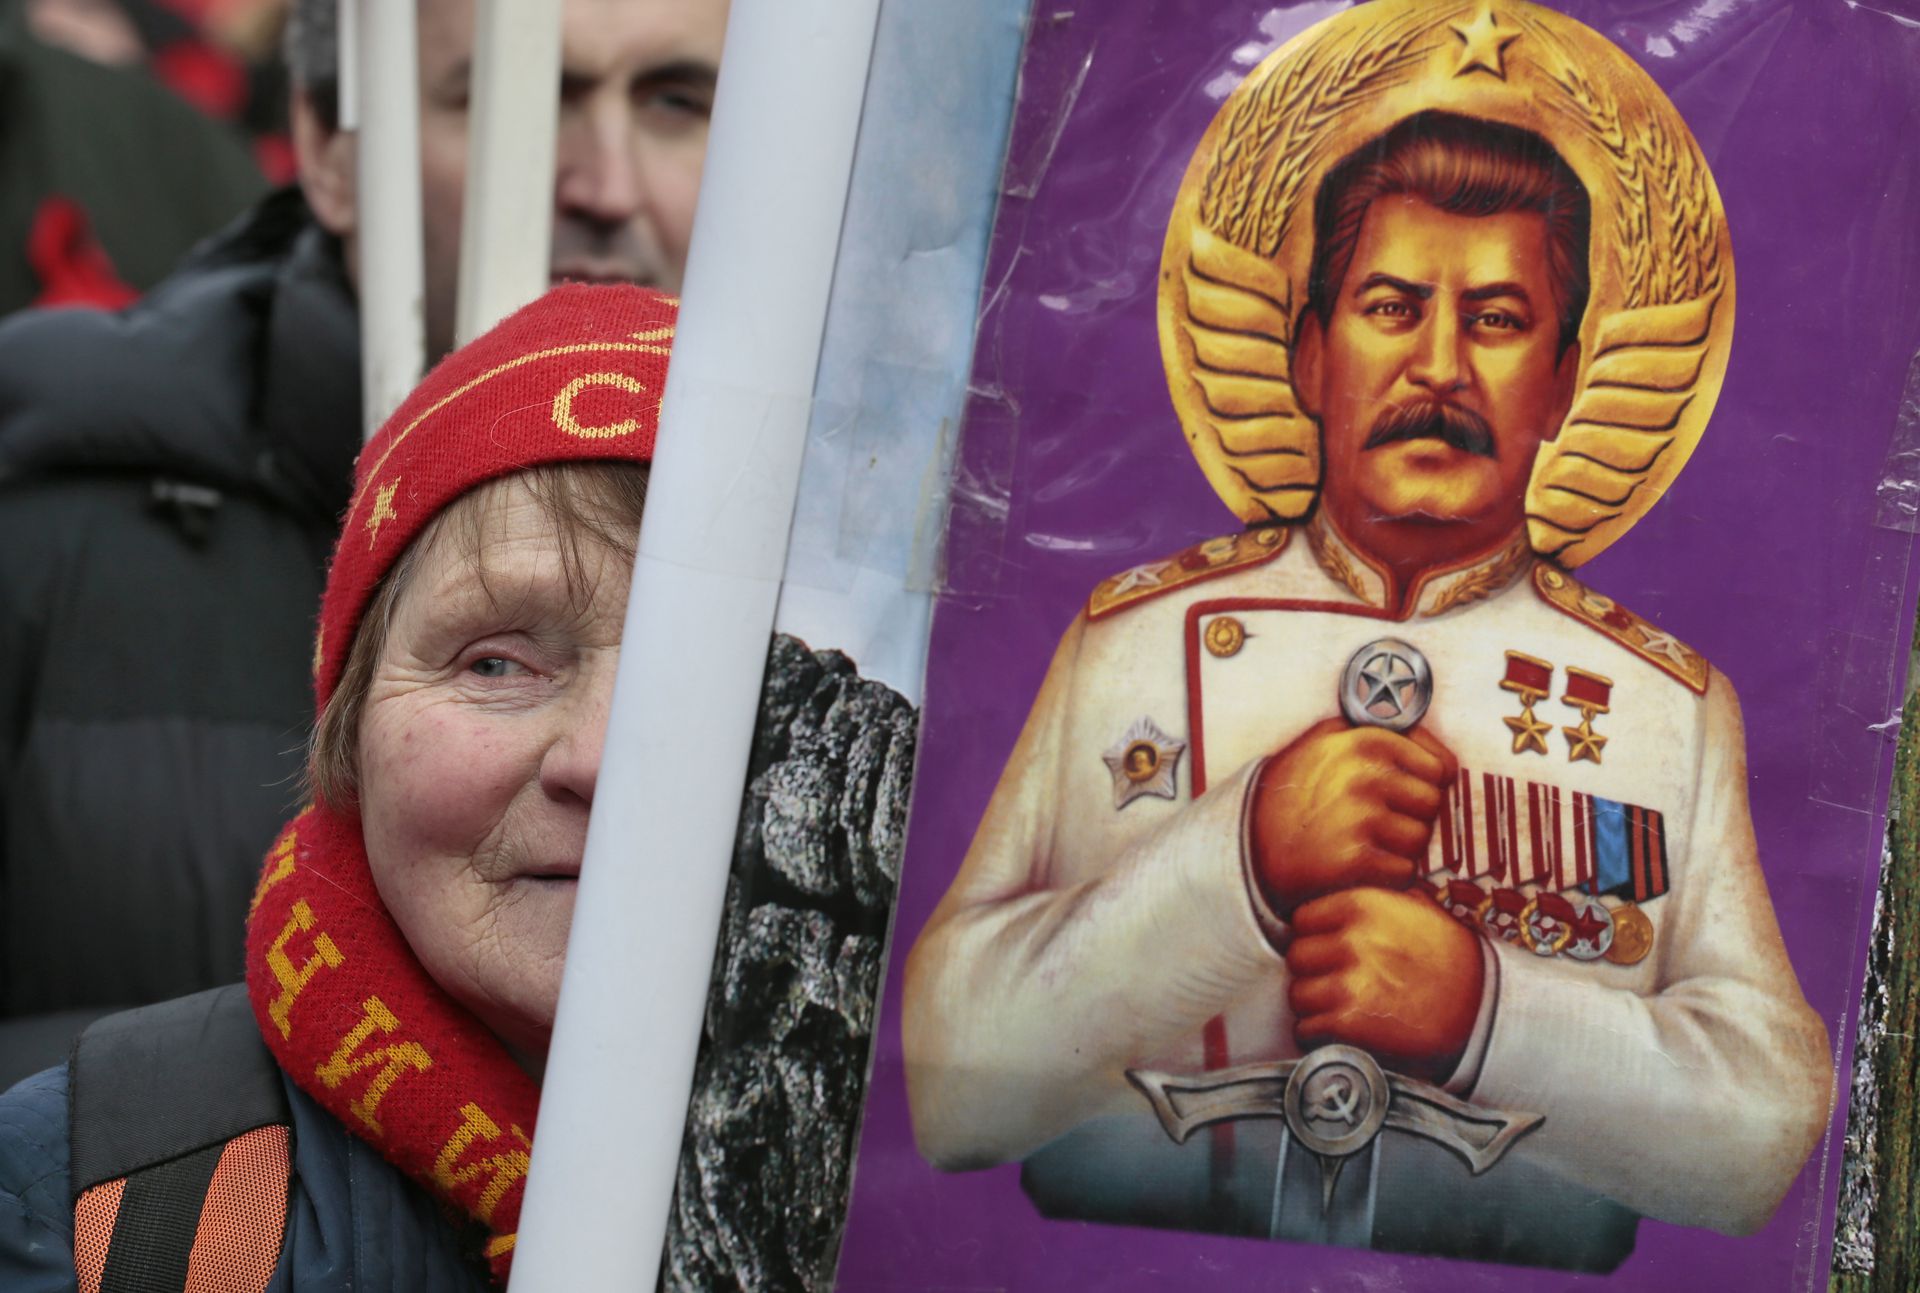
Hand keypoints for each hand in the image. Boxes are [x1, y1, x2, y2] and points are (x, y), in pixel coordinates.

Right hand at [1250, 717, 1457, 916]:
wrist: (1250, 843)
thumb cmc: (1293, 791)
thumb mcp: (1324, 739)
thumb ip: (1377, 731)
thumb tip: (1429, 745)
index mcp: (1366, 741)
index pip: (1439, 767)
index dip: (1423, 782)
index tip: (1400, 791)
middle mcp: (1366, 775)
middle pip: (1432, 804)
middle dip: (1412, 815)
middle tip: (1376, 820)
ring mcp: (1362, 819)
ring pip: (1421, 840)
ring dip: (1400, 847)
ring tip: (1363, 841)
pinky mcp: (1357, 860)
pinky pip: (1405, 871)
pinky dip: (1387, 875)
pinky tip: (1358, 864)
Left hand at [1285, 886, 1484, 1082]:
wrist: (1484, 1012)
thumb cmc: (1451, 959)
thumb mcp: (1419, 908)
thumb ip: (1377, 898)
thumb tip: (1345, 890)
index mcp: (1363, 905)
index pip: (1303, 920)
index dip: (1315, 938)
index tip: (1331, 953)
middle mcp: (1352, 939)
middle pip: (1297, 957)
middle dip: (1312, 973)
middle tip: (1335, 984)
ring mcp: (1349, 982)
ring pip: (1298, 996)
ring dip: (1314, 1006)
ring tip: (1339, 1010)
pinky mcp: (1350, 1024)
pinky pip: (1307, 1029)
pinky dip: (1318, 1036)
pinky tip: (1341, 1033)